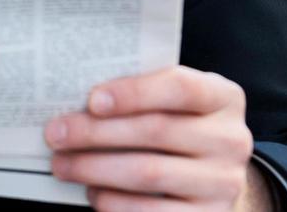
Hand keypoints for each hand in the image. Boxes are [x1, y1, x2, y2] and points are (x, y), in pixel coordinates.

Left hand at [43, 65, 263, 210]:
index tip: (91, 100)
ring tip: (62, 164)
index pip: (180, 87)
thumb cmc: (180, 125)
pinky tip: (93, 193)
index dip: (134, 92)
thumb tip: (79, 101)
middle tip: (56, 134)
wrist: (214, 176)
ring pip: (149, 172)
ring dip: (96, 168)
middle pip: (156, 131)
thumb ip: (142, 93)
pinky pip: (153, 211)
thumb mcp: (174, 101)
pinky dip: (115, 203)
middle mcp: (231, 139)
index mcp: (223, 97)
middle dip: (97, 133)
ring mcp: (223, 182)